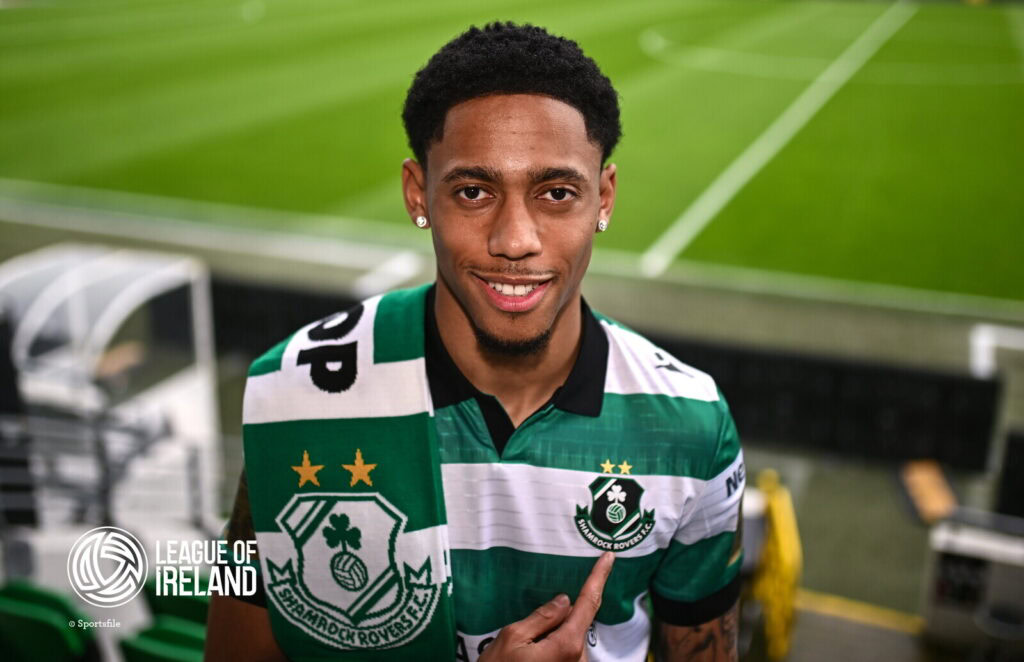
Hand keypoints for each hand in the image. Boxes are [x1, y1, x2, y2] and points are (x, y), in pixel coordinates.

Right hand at [478, 552, 614, 661]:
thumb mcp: (511, 638)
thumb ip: (541, 616)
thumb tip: (564, 601)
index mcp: (567, 645)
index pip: (587, 603)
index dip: (598, 578)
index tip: (609, 557)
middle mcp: (578, 660)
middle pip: (574, 624)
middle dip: (555, 622)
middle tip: (526, 638)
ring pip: (569, 641)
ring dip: (551, 640)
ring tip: (523, 656)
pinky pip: (565, 655)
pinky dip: (551, 651)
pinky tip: (530, 659)